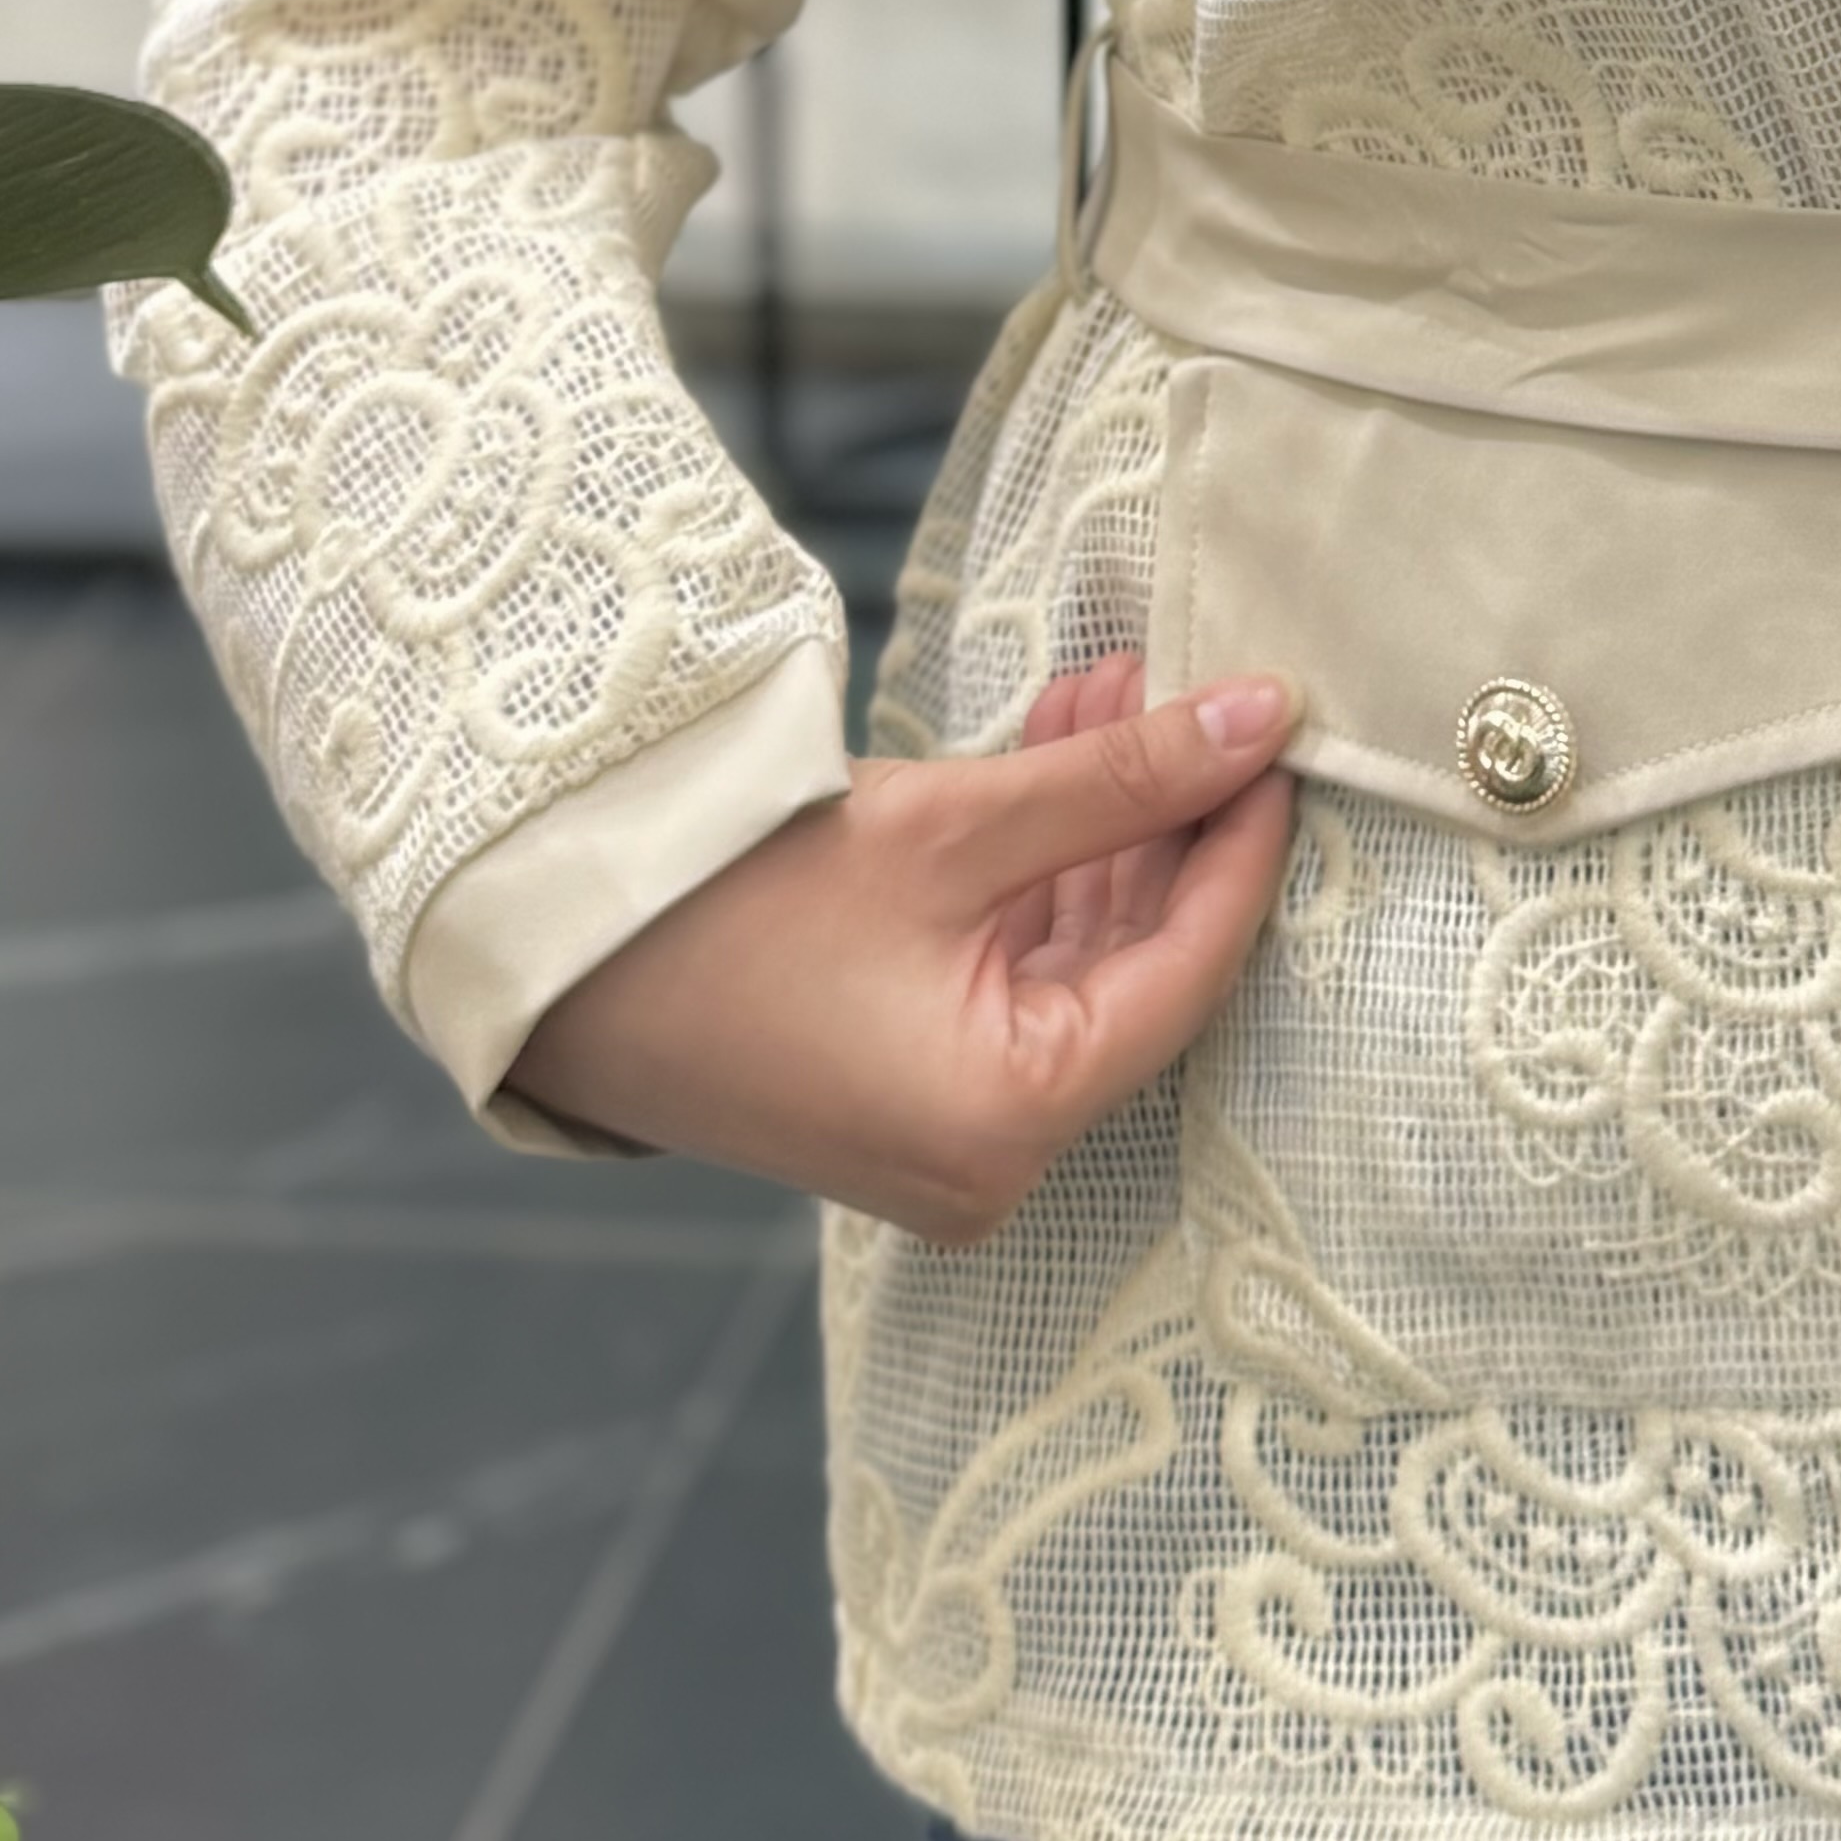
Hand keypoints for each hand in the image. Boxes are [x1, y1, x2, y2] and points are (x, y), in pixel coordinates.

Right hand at [507, 655, 1297, 1241]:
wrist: (558, 954)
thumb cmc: (736, 904)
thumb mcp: (951, 829)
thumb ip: (1119, 781)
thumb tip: (1262, 722)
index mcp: (1012, 1124)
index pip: (1190, 971)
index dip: (1243, 843)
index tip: (1282, 740)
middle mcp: (992, 1158)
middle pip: (1137, 964)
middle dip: (1165, 814)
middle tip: (1193, 688)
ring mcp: (949, 1131)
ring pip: (1078, 956)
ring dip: (1103, 822)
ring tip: (1117, 682)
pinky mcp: (910, 1087)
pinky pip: (1014, 971)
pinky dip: (1042, 866)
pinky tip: (1060, 743)